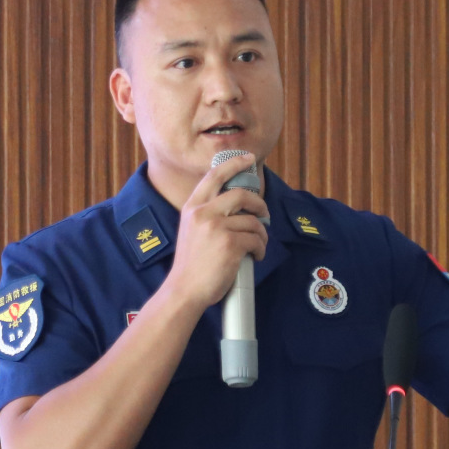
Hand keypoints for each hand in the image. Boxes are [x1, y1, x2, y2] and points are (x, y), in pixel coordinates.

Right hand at [159, 151, 269, 311]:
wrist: (184, 290)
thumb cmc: (191, 265)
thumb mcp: (191, 230)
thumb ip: (208, 215)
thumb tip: (239, 206)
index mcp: (192, 207)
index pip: (215, 176)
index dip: (234, 164)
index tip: (249, 158)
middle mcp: (203, 213)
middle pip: (241, 195)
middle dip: (259, 203)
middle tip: (264, 213)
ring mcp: (217, 228)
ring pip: (253, 222)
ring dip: (261, 235)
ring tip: (257, 246)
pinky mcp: (230, 244)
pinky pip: (256, 240)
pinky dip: (261, 249)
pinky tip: (256, 257)